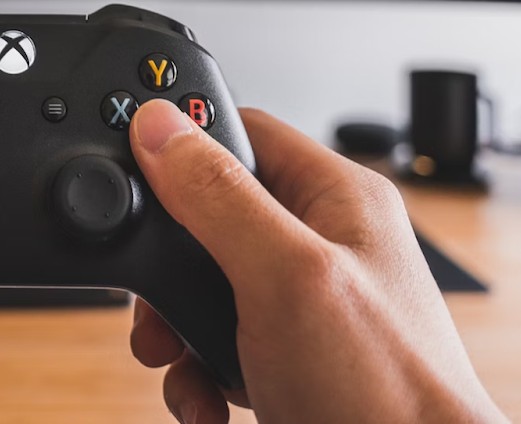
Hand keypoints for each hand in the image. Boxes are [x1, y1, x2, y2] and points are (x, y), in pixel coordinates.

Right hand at [127, 101, 507, 423]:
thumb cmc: (389, 393)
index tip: (131, 175)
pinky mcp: (290, 357)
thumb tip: (160, 125)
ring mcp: (307, 304)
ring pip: (204, 288)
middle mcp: (324, 243)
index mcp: (337, 198)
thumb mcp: (286, 277)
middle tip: (153, 303)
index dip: (181, 147)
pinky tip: (206, 401)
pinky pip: (217, 346)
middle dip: (168, 267)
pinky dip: (196, 376)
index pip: (242, 131)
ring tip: (177, 363)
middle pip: (208, 215)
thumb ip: (219, 197)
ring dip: (176, 332)